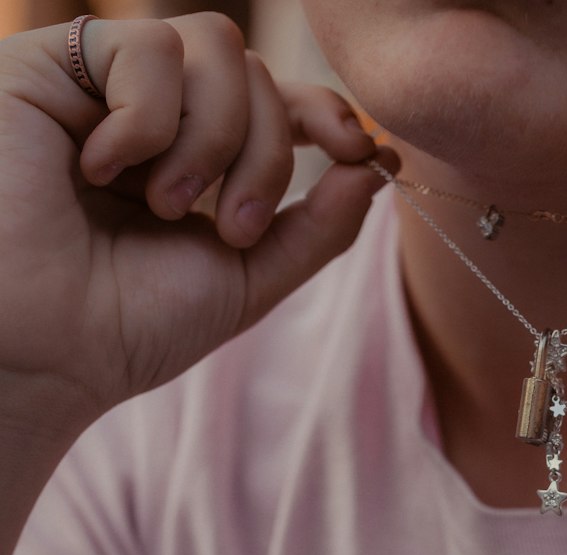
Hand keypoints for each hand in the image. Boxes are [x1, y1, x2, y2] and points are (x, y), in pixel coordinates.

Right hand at [0, 14, 395, 435]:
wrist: (43, 351)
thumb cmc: (129, 327)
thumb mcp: (245, 281)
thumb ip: (315, 230)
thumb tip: (378, 168)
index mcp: (196, 163)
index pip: (276, 103)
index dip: (325, 113)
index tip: (360, 151)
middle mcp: (154, 118)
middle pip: (257, 73)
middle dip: (267, 154)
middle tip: (229, 228)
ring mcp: (106, 89)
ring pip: (215, 45)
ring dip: (214, 137)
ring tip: (164, 206)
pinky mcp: (52, 67)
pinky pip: (146, 49)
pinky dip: (148, 121)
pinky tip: (103, 172)